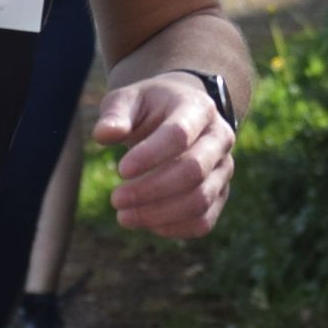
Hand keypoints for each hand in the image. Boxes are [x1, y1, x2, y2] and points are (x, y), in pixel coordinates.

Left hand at [91, 72, 235, 238]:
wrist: (180, 113)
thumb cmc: (150, 107)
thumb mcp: (129, 99)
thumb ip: (115, 114)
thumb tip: (104, 134)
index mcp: (199, 108)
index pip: (179, 135)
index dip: (150, 156)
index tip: (120, 171)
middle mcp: (219, 138)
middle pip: (194, 171)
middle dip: (152, 190)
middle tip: (115, 200)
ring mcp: (223, 168)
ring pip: (200, 200)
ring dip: (160, 214)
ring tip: (124, 216)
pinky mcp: (220, 193)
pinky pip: (204, 220)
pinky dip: (174, 228)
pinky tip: (146, 224)